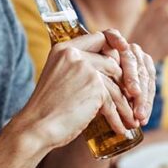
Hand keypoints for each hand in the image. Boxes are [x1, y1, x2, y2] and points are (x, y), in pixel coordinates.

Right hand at [20, 30, 154, 150]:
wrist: (35, 127)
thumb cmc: (47, 109)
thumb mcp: (59, 78)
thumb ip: (78, 69)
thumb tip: (110, 70)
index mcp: (65, 48)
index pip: (99, 39)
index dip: (115, 50)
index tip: (123, 67)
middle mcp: (75, 54)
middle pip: (113, 63)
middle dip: (125, 85)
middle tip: (131, 102)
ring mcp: (86, 69)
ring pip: (116, 85)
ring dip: (125, 106)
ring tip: (130, 121)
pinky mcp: (94, 87)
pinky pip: (113, 102)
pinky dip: (118, 118)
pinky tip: (120, 129)